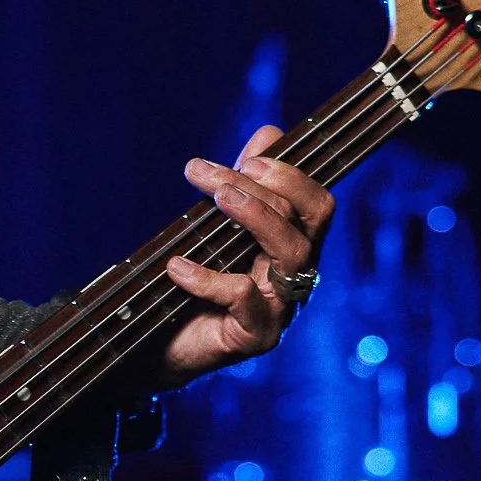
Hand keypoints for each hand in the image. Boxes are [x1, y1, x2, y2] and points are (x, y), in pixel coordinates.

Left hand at [153, 125, 334, 386]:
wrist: (162, 347)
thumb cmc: (194, 286)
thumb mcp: (217, 228)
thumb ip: (243, 183)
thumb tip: (269, 133)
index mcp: (296, 247)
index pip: (318, 203)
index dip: (290, 174)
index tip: (248, 159)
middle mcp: (299, 276)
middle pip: (310, 219)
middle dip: (263, 187)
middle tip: (210, 175)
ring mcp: (283, 309)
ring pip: (292, 251)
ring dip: (254, 215)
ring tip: (215, 199)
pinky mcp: (256, 337)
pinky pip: (244, 297)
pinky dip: (208, 276)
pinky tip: (177, 267)